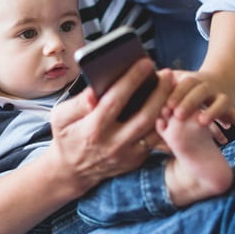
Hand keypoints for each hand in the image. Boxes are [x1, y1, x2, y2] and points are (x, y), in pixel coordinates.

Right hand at [48, 58, 169, 188]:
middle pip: (144, 116)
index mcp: (92, 130)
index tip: (146, 63)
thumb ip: (77, 104)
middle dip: (159, 93)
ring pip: (155, 130)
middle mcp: (113, 144)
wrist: (72, 170)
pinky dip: (165, 121)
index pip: (115, 101)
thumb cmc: (67, 136)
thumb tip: (94, 91)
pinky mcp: (136, 160)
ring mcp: (127, 155)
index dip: (132, 80)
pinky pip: (155, 140)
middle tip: (169, 74)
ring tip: (174, 87)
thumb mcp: (60, 118)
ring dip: (167, 108)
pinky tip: (169, 104)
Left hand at [165, 70, 234, 140]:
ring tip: (202, 122)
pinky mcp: (232, 108)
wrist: (222, 79)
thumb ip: (162, 84)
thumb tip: (141, 83)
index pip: (184, 84)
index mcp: (193, 80)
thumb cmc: (190, 86)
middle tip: (178, 116)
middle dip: (189, 103)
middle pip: (200, 92)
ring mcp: (222, 97)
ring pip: (222, 102)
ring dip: (212, 112)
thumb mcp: (177, 80)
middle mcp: (209, 86)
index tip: (166, 106)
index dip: (176, 94)